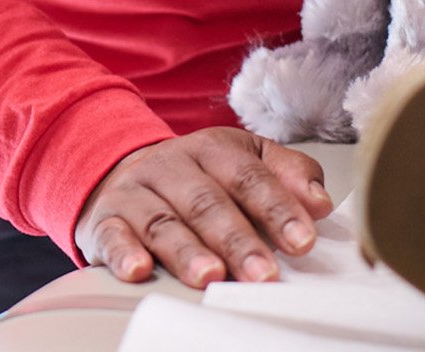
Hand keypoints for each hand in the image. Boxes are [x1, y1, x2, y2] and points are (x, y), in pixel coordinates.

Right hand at [74, 127, 331, 287]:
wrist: (121, 171)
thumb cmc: (197, 177)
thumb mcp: (244, 161)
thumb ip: (287, 175)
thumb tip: (320, 202)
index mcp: (212, 149)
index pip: (249, 176)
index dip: (277, 208)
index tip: (302, 240)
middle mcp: (171, 166)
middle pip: (206, 202)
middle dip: (237, 240)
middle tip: (263, 274)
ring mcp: (134, 192)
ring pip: (162, 221)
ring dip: (187, 251)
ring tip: (211, 276)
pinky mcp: (104, 221)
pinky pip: (112, 236)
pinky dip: (123, 254)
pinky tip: (139, 270)